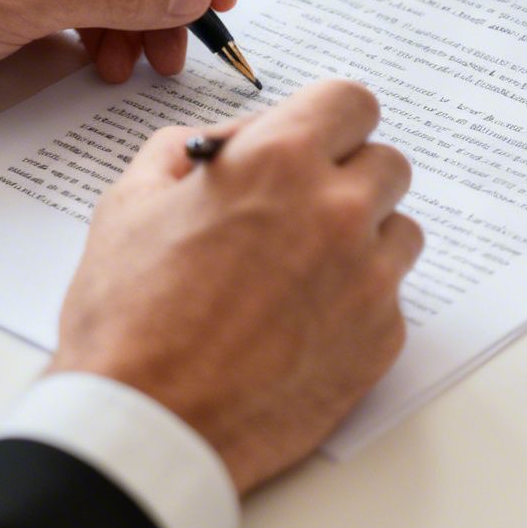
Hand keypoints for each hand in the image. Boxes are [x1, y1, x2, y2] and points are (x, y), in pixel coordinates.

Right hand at [47, 80, 421, 492]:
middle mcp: (337, 210)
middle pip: (387, 164)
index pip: (351, 102)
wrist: (146, 425)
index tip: (313, 143)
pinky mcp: (382, 338)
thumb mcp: (130, 203)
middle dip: (348, 178)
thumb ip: (187, 151)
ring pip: (399, 231)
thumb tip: (229, 140)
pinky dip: (357, 304)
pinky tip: (302, 326)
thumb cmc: (127, 319)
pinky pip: (390, 298)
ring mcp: (368, 277)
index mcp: (279, 161)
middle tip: (302, 211)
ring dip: (363, 239)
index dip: (329, 122)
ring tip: (303, 272)